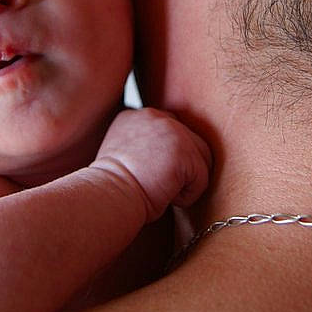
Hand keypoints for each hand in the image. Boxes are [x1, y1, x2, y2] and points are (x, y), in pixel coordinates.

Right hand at [92, 108, 210, 222]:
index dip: (168, 156)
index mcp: (135, 115)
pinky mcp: (184, 149)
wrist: (109, 196)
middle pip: (190, 141)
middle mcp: (154, 115)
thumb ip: (143, 142)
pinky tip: (165, 195)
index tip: (151, 173)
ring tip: (160, 189)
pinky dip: (187, 196)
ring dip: (185, 181)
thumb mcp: (122, 153)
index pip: (170, 129)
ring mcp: (171, 129)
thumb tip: (166, 154)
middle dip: (182, 168)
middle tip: (157, 184)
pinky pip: (201, 178)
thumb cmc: (112, 188)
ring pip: (201, 159)